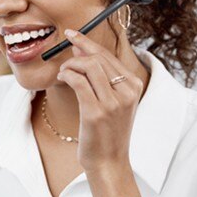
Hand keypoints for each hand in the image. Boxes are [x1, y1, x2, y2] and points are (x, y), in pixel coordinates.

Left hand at [56, 29, 144, 171]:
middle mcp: (127, 91)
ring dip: (70, 65)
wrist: (109, 162)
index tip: (72, 34)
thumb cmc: (107, 132)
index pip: (108, 55)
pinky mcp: (96, 112)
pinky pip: (78, 81)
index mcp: (134, 85)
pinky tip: (62, 78)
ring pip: (88, 66)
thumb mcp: (112, 102)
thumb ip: (101, 77)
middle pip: (98, 58)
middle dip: (76, 53)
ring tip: (63, 73)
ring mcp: (113, 102)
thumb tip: (81, 50)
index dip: (87, 42)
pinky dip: (67, 75)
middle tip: (64, 61)